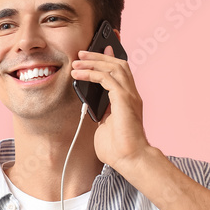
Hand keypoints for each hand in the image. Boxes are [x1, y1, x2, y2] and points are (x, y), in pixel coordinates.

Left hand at [71, 45, 150, 171]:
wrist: (130, 159)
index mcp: (128, 100)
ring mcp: (130, 96)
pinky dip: (92, 73)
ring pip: (114, 67)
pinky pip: (106, 78)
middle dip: (100, 56)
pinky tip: (79, 74)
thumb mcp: (105, 126)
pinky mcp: (124, 99)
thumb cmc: (118, 148)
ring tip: (77, 60)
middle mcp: (132, 94)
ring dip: (94, 61)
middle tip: (82, 52)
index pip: (121, 72)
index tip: (98, 51)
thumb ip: (101, 113)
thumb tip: (92, 107)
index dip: (110, 59)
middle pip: (118, 64)